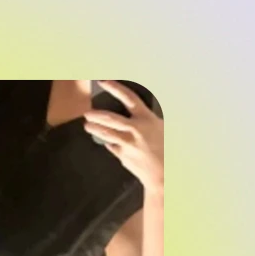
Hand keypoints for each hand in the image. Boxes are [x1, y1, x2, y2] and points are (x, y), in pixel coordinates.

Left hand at [84, 80, 163, 195]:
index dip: (115, 88)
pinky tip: (106, 141)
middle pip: (109, 118)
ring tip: (87, 126)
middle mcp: (135, 130)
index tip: (103, 81)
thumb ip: (146, 121)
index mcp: (147, 119)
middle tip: (86, 113)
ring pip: (105, 133)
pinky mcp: (122, 156)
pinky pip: (112, 147)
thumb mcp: (161, 128)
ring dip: (94, 128)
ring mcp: (126, 144)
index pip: (128, 98)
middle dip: (95, 114)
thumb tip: (136, 115)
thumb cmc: (167, 149)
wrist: (165, 174)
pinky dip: (108, 143)